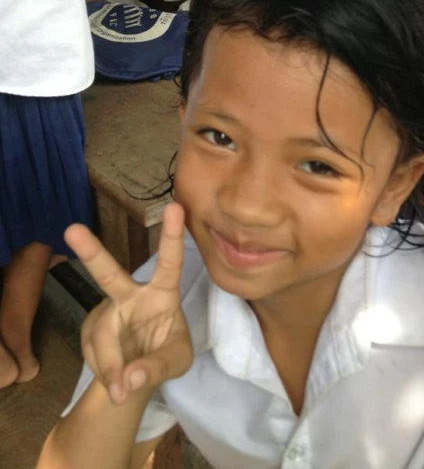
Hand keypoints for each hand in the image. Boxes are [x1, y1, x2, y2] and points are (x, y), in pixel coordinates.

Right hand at [65, 204, 192, 404]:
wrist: (136, 376)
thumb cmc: (166, 355)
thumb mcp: (176, 363)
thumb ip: (157, 368)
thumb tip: (127, 380)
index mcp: (163, 294)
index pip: (170, 263)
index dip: (173, 236)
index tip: (175, 206)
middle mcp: (132, 295)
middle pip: (108, 273)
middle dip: (90, 252)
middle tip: (72, 230)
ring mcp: (107, 310)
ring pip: (103, 335)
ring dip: (111, 365)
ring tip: (121, 390)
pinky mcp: (90, 329)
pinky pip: (94, 353)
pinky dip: (106, 372)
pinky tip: (115, 376)